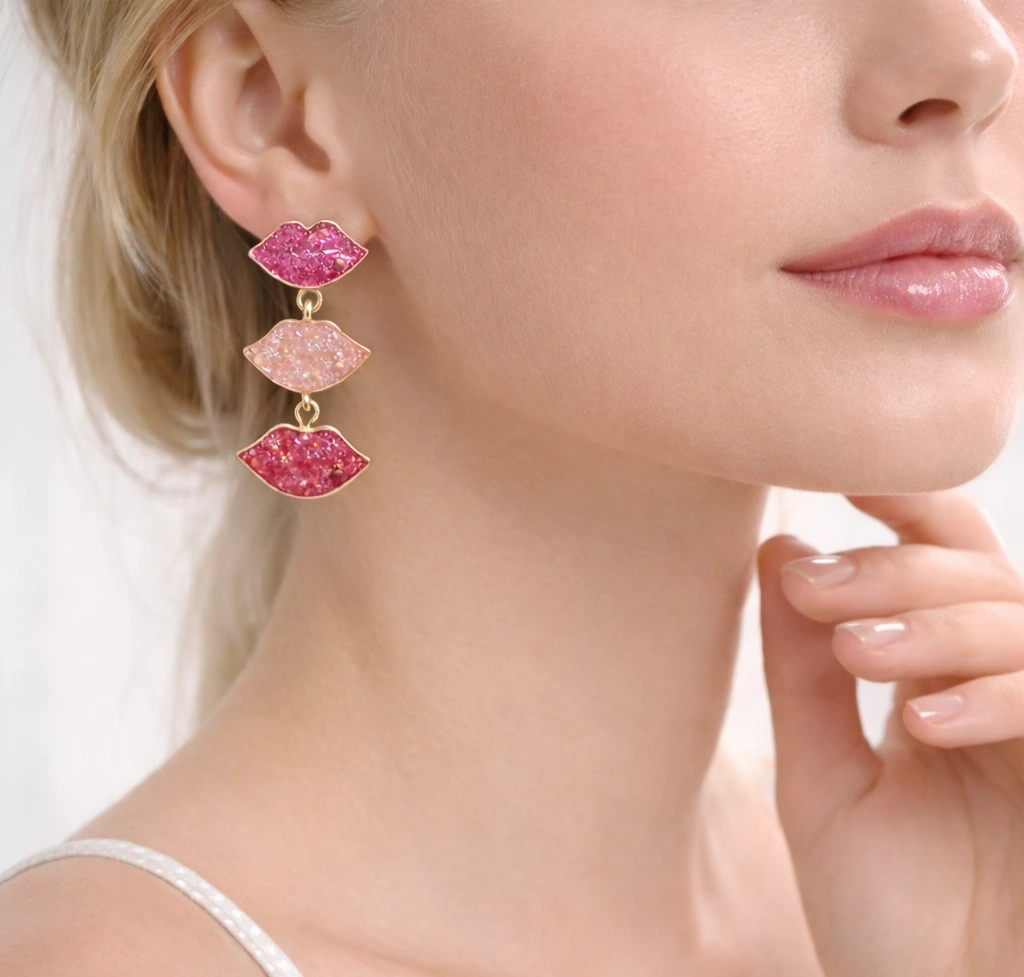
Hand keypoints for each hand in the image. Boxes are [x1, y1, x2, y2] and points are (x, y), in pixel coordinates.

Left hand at [757, 490, 1023, 976]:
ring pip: (1022, 619)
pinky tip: (922, 722)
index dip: (905, 506)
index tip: (838, 481)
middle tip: (814, 589)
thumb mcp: (824, 781)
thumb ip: (803, 673)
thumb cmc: (890, 922)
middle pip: (981, 573)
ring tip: (856, 651)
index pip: (948, 556)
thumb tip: (780, 549)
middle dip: (897, 568)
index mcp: (948, 678)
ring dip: (937, 621)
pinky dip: (997, 696)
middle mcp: (1009, 689)